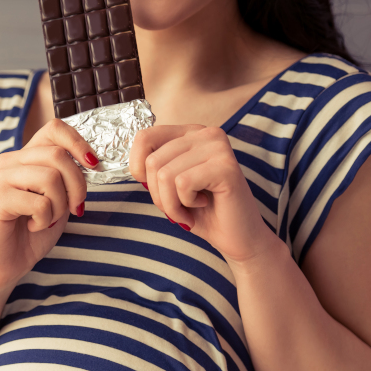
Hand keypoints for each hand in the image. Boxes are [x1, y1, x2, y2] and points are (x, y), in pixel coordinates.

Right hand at [0, 119, 97, 291]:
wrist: (7, 264)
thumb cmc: (33, 230)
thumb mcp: (59, 198)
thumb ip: (69, 177)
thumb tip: (92, 160)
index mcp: (25, 156)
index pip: (54, 129)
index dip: (79, 143)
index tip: (93, 165)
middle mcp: (9, 161)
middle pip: (58, 155)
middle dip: (77, 185)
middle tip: (74, 208)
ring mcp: (0, 179)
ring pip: (50, 177)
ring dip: (59, 206)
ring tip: (48, 219)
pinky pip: (39, 203)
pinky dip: (45, 220)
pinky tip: (34, 226)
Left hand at [129, 125, 275, 263]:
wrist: (237, 237)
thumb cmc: (202, 211)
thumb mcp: (169, 184)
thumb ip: (153, 166)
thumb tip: (133, 165)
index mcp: (190, 133)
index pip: (144, 137)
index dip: (137, 168)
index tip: (154, 187)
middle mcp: (205, 133)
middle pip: (152, 161)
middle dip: (158, 194)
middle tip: (178, 206)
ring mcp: (218, 147)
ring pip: (165, 174)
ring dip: (171, 203)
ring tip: (190, 209)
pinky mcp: (226, 167)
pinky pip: (182, 183)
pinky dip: (185, 204)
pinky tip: (204, 203)